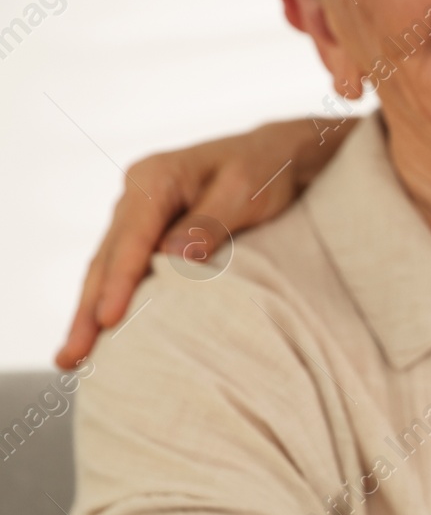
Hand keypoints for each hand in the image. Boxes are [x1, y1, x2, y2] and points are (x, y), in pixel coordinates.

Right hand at [56, 117, 347, 369]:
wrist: (277, 157)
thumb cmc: (265, 171)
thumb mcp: (243, 192)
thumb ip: (208, 224)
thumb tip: (170, 257)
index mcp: (154, 179)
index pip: (130, 239)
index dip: (118, 283)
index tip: (108, 321)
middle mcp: (136, 195)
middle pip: (106, 258)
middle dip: (87, 310)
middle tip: (70, 357)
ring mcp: (139, 214)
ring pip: (106, 268)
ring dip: (89, 312)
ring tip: (73, 358)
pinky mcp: (150, 231)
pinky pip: (123, 269)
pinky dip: (110, 299)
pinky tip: (101, 332)